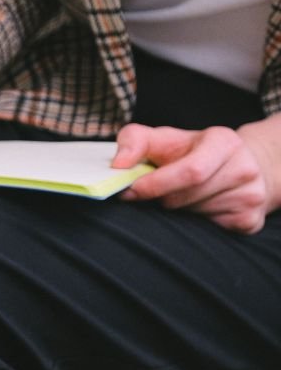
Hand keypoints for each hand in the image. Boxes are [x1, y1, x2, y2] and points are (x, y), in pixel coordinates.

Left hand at [114, 122, 279, 233]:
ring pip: (193, 216)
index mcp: (224, 142)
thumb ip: (134, 141)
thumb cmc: (192, 153)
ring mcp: (251, 196)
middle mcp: (244, 168)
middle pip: (185, 198)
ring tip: (183, 195)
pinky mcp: (250, 221)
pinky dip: (193, 223)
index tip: (131, 190)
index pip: (190, 171)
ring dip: (176, 210)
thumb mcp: (164, 139)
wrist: (240, 165)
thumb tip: (118, 164)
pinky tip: (199, 206)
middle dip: (162, 198)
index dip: (155, 185)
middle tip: (158, 192)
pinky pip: (207, 230)